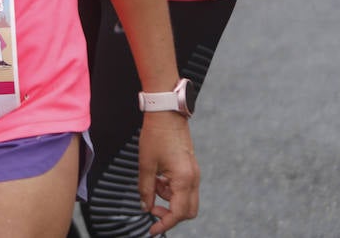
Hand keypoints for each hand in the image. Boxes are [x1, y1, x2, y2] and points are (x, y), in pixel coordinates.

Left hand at [138, 113, 198, 233]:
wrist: (167, 113)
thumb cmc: (156, 135)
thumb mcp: (146, 164)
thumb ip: (145, 189)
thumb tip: (145, 207)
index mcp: (184, 180)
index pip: (177, 213)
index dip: (164, 224)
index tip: (152, 230)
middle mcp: (193, 179)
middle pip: (187, 211)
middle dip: (170, 214)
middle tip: (152, 207)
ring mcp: (194, 173)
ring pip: (186, 200)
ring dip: (169, 199)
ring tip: (153, 184)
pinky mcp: (191, 168)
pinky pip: (185, 188)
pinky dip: (172, 189)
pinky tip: (159, 178)